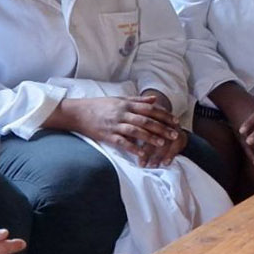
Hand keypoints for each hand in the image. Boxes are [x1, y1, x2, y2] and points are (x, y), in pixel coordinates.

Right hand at [57, 94, 180, 160]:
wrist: (78, 112)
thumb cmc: (99, 106)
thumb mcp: (119, 99)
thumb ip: (138, 100)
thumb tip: (154, 100)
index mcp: (126, 104)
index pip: (149, 109)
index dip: (164, 115)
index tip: (175, 121)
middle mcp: (122, 113)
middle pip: (145, 120)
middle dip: (161, 128)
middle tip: (174, 135)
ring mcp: (114, 125)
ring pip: (135, 131)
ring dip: (149, 137)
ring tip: (161, 144)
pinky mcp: (107, 135)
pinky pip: (122, 142)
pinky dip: (132, 148)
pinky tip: (142, 154)